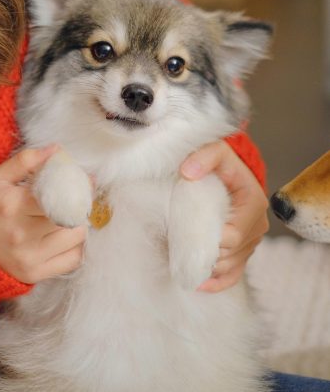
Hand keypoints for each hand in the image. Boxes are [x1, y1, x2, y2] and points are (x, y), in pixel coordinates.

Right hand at [0, 146, 86, 283]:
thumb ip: (26, 161)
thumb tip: (57, 149)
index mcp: (12, 206)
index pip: (59, 195)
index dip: (78, 187)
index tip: (86, 181)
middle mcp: (21, 234)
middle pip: (72, 216)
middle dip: (80, 205)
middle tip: (80, 200)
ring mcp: (29, 257)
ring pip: (77, 238)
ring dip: (80, 225)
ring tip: (71, 218)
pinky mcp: (34, 274)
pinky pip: (73, 260)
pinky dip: (77, 247)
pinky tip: (67, 238)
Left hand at [180, 140, 268, 291]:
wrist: (230, 172)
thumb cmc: (223, 163)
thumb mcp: (216, 151)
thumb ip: (204, 157)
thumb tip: (188, 172)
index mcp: (253, 204)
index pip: (232, 236)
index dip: (207, 239)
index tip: (185, 233)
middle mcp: (257, 227)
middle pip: (229, 254)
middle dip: (203, 252)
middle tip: (178, 246)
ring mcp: (251, 242)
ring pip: (228, 266)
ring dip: (205, 266)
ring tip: (182, 259)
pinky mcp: (243, 252)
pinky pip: (233, 275)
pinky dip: (216, 282)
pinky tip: (198, 283)